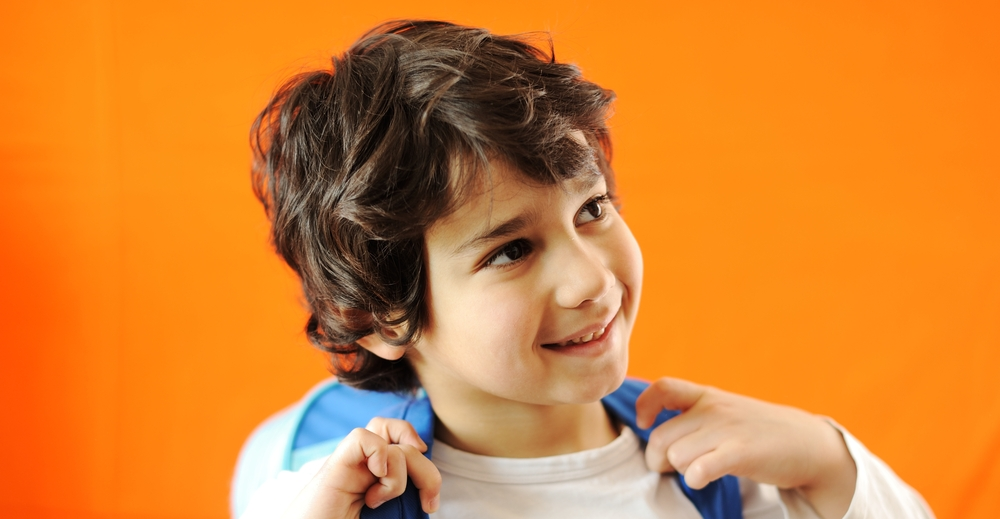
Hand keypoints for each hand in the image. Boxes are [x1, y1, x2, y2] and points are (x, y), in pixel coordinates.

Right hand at [280, 417, 441, 518]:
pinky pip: (362, 438)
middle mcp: (362, 466)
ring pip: (386, 435)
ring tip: (382, 501)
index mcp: (374, 478)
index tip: (430, 494)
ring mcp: (348, 465)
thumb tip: (429, 507)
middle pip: (403, 439)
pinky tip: (372, 488)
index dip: (421, 452)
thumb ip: (401, 507)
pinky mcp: (334, 468)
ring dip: (399, 473)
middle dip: (426, 469)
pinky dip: (378, 457)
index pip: (401, 439)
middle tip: (427, 504)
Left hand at [636, 378, 856, 518]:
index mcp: (707, 396)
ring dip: (680, 471)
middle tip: (670, 468)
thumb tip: (652, 428)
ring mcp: (727, 430)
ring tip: (697, 471)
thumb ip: (694, 415)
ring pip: (676, 456)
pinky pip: (699, 469)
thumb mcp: (725, 412)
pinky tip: (704, 479)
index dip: (644, 406)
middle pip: (660, 437)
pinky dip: (695, 479)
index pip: (663, 387)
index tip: (645, 423)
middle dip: (657, 460)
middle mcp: (713, 409)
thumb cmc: (759, 432)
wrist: (808, 444)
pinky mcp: (741, 453)